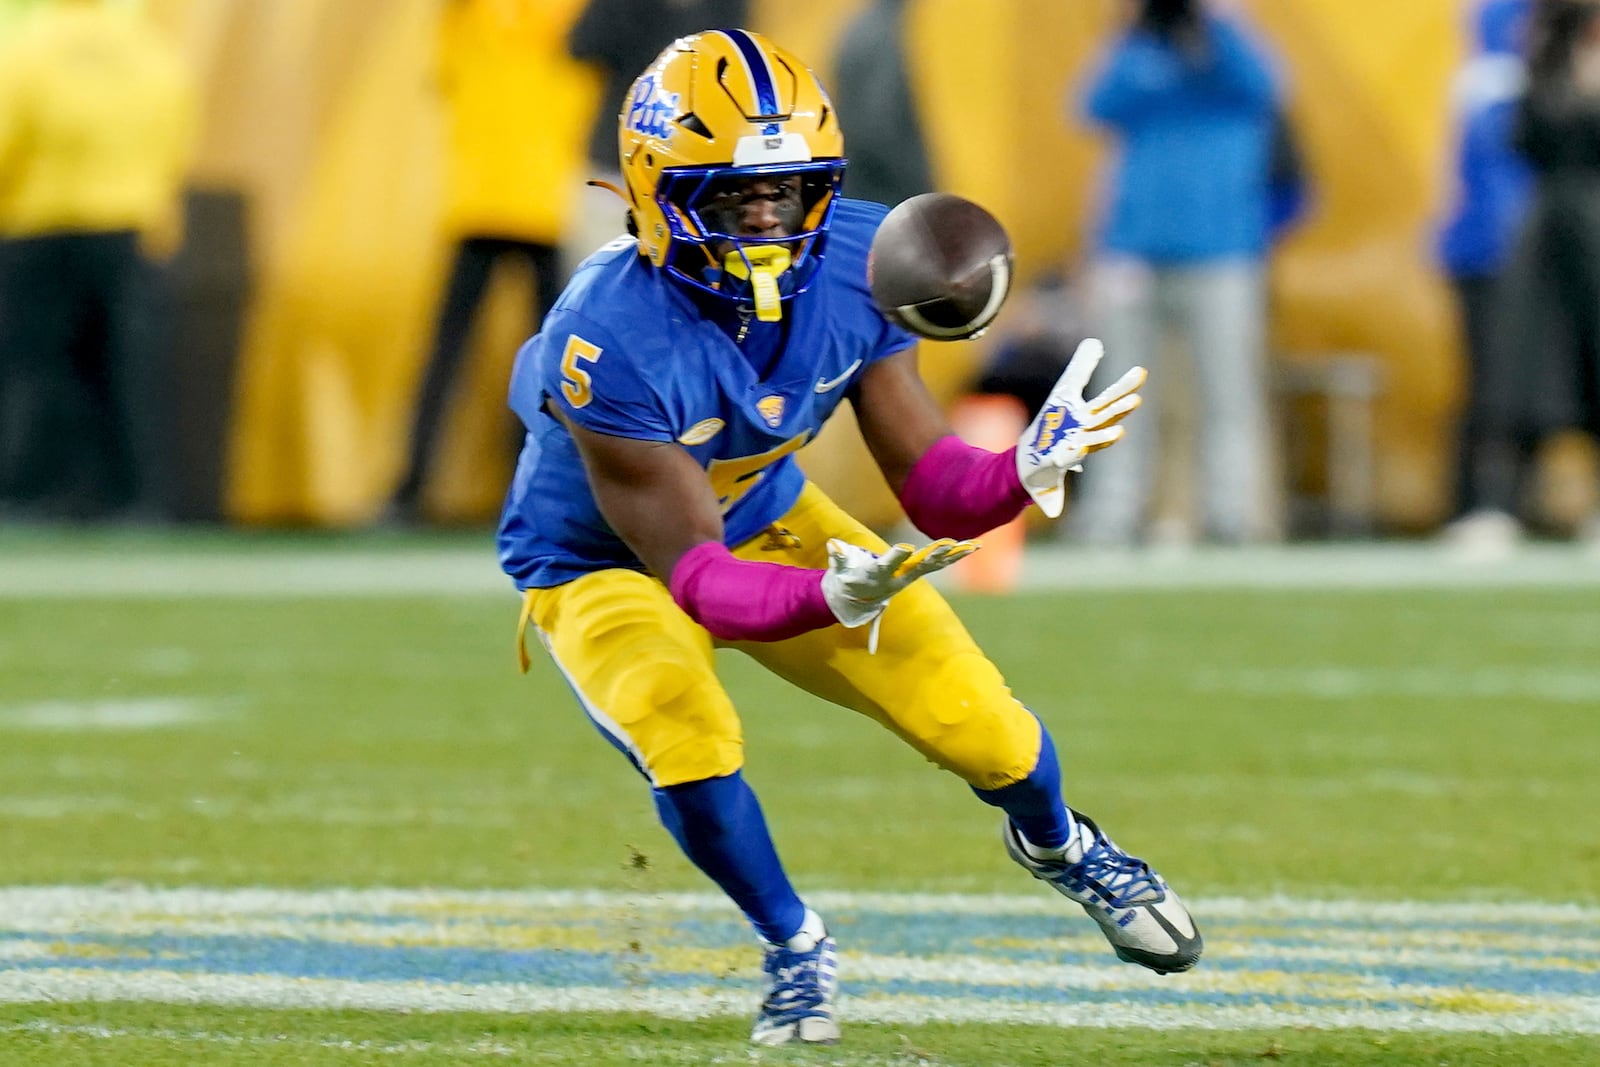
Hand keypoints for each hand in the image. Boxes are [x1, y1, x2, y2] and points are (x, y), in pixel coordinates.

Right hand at [821, 537, 978, 629]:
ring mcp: (912, 574)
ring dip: (955, 555)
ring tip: (973, 545)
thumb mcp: (840, 570)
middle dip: (935, 555)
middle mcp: (900, 576)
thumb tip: (833, 545)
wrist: (858, 598)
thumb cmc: (847, 579)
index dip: (897, 557)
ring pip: (936, 564)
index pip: (889, 564)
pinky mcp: (918, 571)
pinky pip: (941, 563)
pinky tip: (973, 546)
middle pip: (920, 565)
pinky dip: (957, 554)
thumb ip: (839, 557)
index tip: (907, 548)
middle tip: (949, 544)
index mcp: (880, 574)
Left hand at [1014, 338, 1145, 517]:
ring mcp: (1072, 448)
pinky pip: (1062, 460)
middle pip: (1104, 419)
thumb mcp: (1066, 393)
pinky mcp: (1054, 462)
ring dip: (1105, 438)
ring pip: (1091, 442)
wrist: (1033, 462)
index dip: (1124, 387)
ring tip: (1119, 433)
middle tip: (1136, 400)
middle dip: (1119, 410)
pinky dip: (1067, 456)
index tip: (1140, 372)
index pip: (1109, 398)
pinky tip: (1071, 451)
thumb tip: (1095, 342)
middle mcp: (1086, 432)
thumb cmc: (1057, 425)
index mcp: (1089, 416)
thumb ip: (1081, 369)